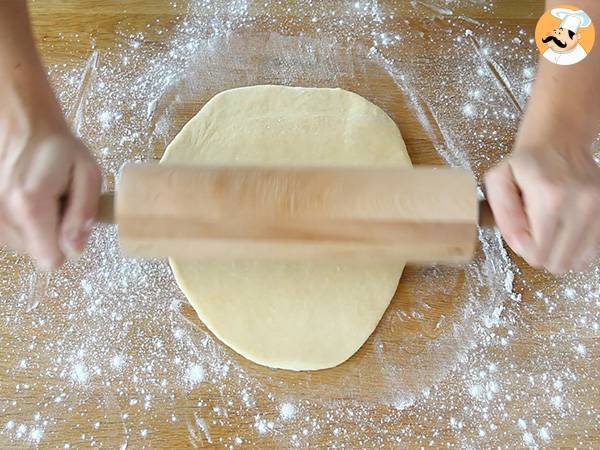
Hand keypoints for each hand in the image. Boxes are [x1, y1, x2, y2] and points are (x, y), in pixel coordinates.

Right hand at [0, 125, 101, 269]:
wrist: (21, 124)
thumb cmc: (59, 148)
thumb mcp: (87, 173)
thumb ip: (83, 213)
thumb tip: (75, 249)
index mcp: (30, 206)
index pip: (49, 260)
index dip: (66, 246)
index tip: (70, 221)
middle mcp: (3, 215)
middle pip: (35, 252)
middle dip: (51, 234)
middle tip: (57, 202)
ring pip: (19, 245)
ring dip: (35, 227)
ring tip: (42, 197)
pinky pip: (7, 234)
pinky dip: (20, 222)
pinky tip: (27, 198)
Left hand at [485, 145, 599, 273]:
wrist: (560, 141)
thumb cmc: (526, 163)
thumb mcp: (499, 180)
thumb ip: (503, 214)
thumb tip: (518, 245)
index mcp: (550, 197)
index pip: (537, 253)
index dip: (524, 247)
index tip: (522, 230)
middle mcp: (581, 204)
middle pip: (558, 262)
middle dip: (542, 253)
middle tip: (535, 232)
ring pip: (578, 262)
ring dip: (561, 253)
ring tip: (552, 231)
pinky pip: (594, 252)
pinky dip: (578, 249)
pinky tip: (567, 231)